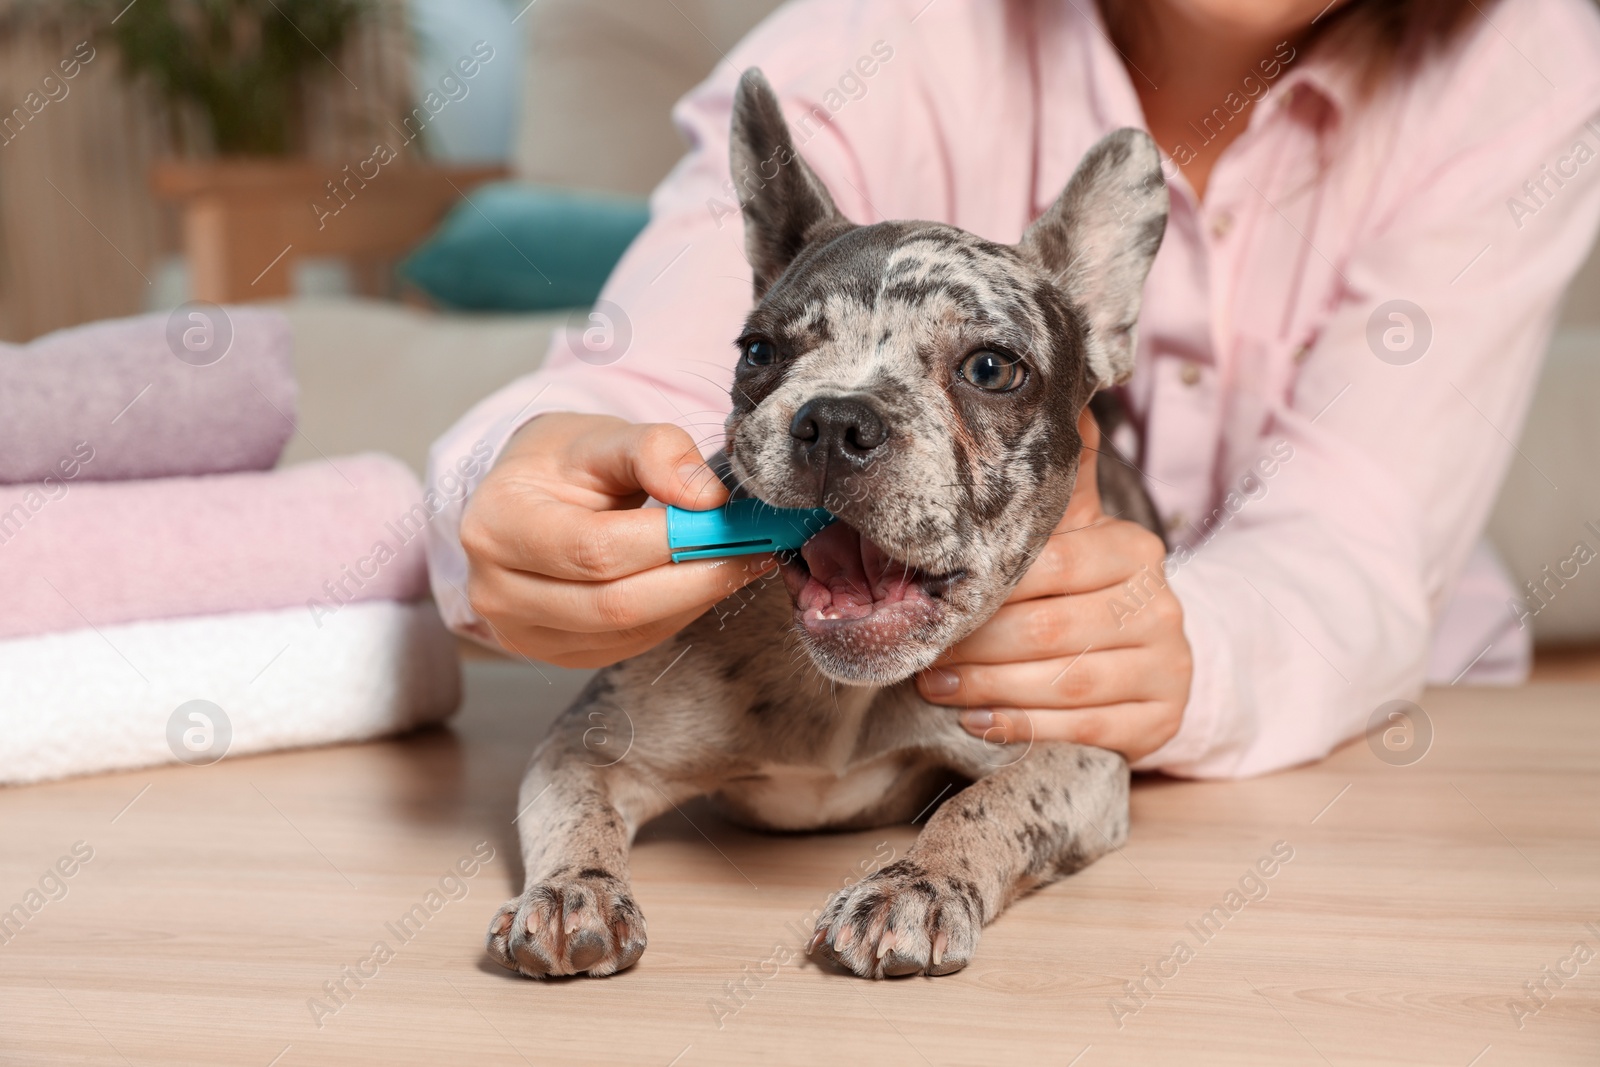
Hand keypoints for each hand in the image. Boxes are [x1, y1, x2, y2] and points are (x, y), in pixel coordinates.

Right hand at [460, 413, 774, 667]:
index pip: (596, 548)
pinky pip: (632, 642)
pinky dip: (677, 612)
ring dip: (695, 597)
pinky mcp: (557, 654)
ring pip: (630, 630)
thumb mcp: (602, 435)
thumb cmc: (562, 463)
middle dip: (697, 577)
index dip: (672, 540)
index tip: (731, 521)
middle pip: (615, 603)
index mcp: (496, 525)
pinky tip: (702, 580)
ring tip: (739, 558)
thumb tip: (707, 497)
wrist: (525, 497)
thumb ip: (655, 450)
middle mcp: (497, 591)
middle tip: (755, 548)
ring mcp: (524, 633)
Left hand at [914, 407, 1191, 761]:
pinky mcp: (1161, 720)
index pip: (1053, 566)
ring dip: (989, 687)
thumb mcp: (1076, 529)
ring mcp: (1166, 666)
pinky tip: (978, 722)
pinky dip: (1023, 726)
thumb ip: (1061, 475)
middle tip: (922, 649)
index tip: (931, 597)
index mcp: (1134, 550)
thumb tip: (1061, 396)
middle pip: (1053, 628)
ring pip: (1066, 682)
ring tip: (935, 685)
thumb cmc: (1086, 586)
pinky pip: (1084, 729)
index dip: (988, 588)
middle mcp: (1159, 605)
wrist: (1152, 654)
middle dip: (977, 644)